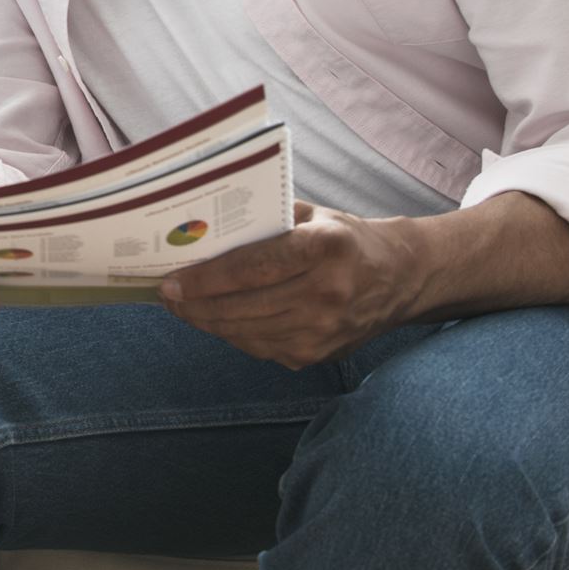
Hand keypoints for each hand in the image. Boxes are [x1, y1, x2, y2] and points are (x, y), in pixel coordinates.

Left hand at [158, 201, 425, 367]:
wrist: (402, 277)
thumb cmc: (345, 239)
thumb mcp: (311, 215)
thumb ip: (263, 221)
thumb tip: (202, 230)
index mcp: (326, 249)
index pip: (252, 268)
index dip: (206, 278)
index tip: (172, 281)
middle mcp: (327, 293)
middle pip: (243, 306)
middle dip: (195, 304)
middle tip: (167, 295)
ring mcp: (324, 330)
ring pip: (246, 332)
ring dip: (207, 322)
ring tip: (183, 307)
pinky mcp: (318, 354)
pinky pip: (260, 347)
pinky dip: (233, 334)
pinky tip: (215, 319)